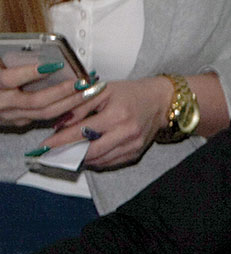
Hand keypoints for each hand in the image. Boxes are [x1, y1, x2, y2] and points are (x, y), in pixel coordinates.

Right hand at [0, 64, 88, 126]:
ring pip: (44, 114)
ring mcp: (10, 116)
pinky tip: (79, 102)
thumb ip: (6, 57)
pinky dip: (63, 110)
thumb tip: (29, 48)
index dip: (30, 73)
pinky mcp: (17, 123)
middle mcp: (1, 103)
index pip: (9, 79)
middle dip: (63, 92)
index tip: (53, 65)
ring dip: (70, 103)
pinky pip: (44, 119)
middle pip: (36, 101)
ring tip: (87, 91)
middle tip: (82, 82)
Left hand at [40, 76, 172, 167]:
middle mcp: (127, 133)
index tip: (47, 144)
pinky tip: (87, 155)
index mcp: (117, 115)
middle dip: (70, 153)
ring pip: (101, 160)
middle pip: (91, 150)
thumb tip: (61, 123)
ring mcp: (133, 146)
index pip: (83, 131)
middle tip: (54, 153)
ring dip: (82, 159)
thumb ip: (80, 105)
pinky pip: (111, 162)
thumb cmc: (131, 93)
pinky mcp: (136, 153)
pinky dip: (97, 161)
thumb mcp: (103, 90)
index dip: (62, 139)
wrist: (161, 102)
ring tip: (68, 154)